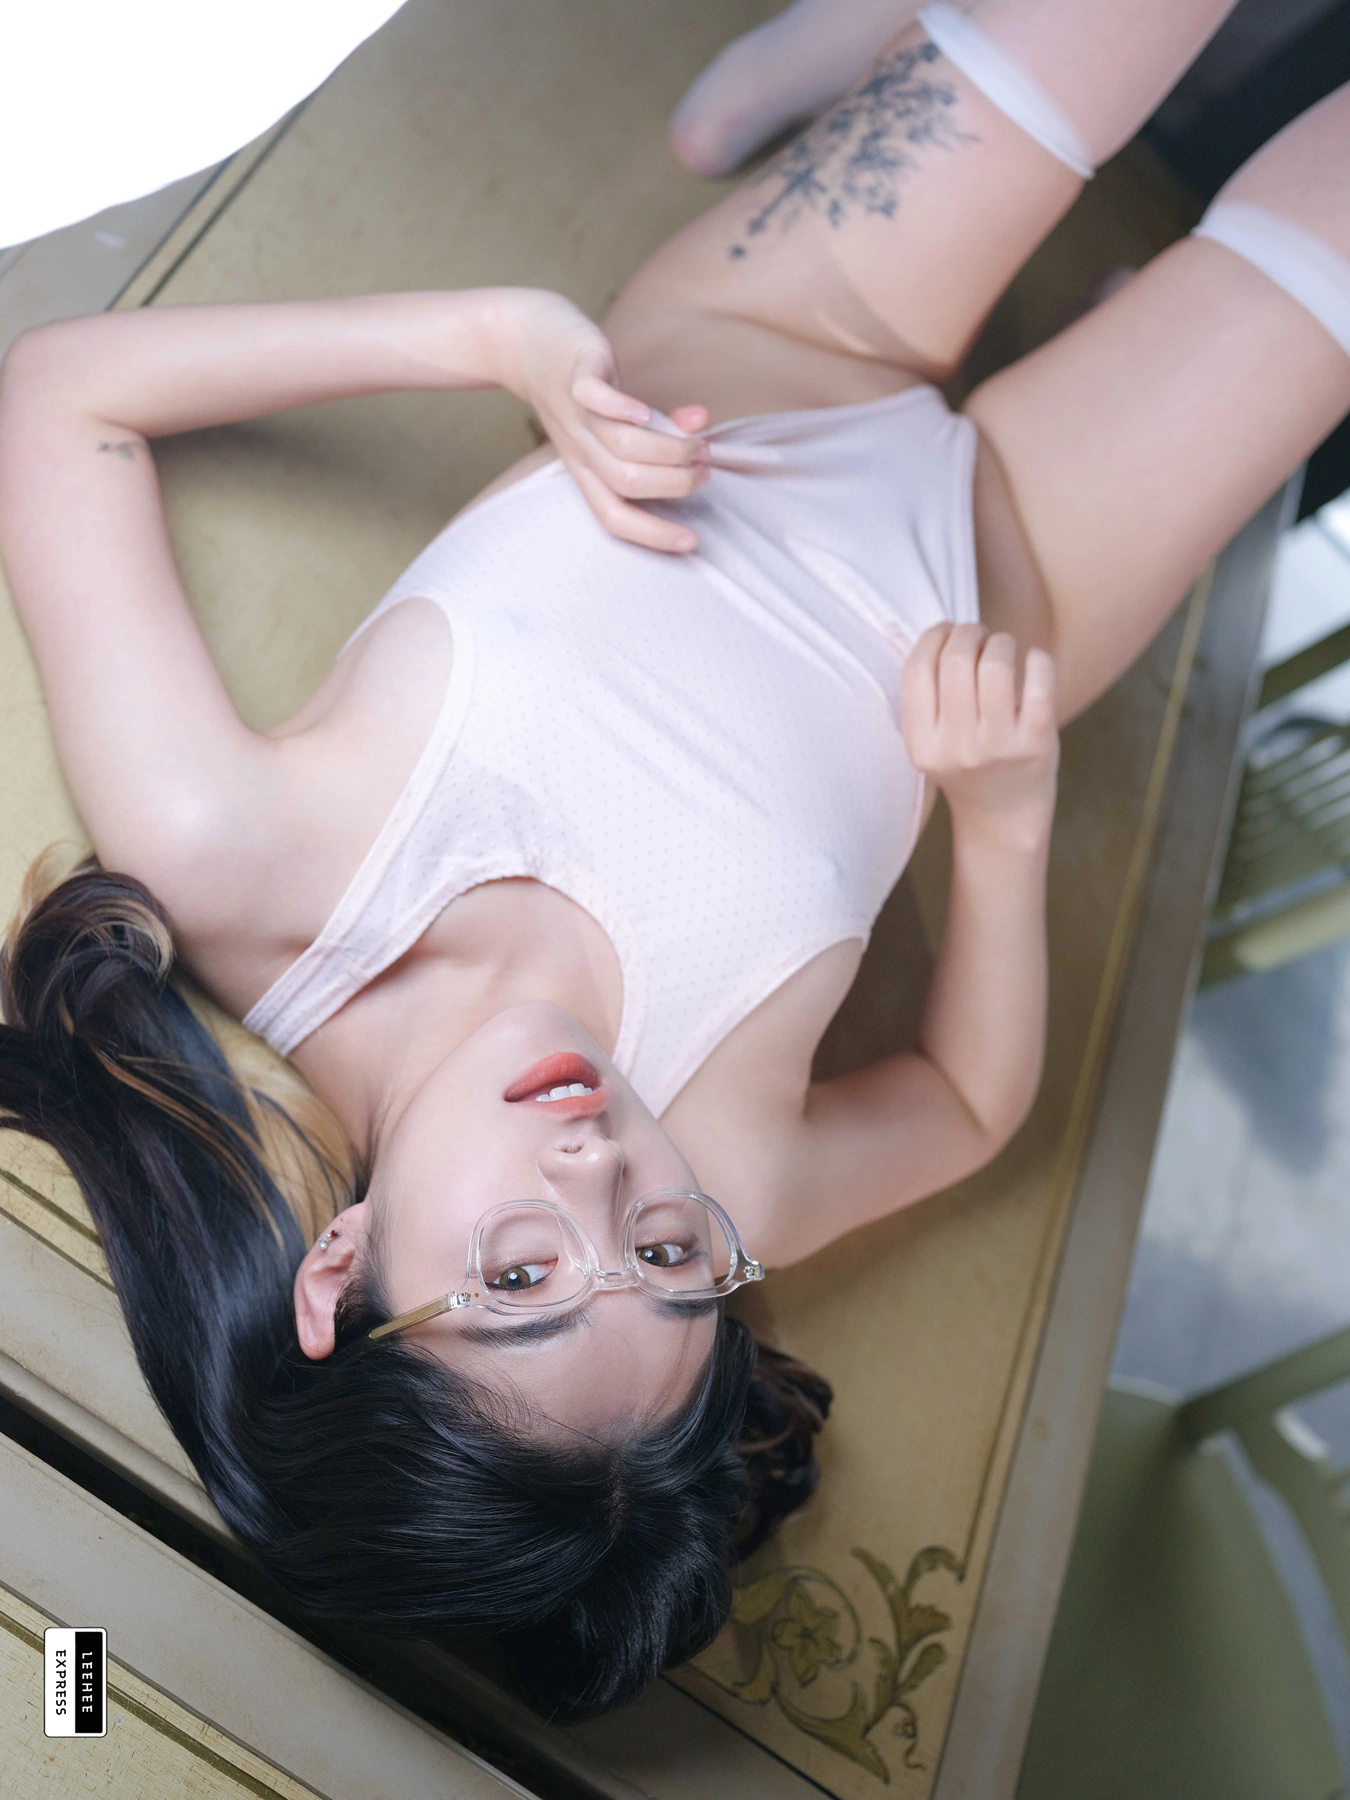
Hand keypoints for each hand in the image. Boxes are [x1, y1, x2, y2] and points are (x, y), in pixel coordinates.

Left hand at [497, 290, 708, 552]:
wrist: (523, 340)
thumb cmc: (577, 385)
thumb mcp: (613, 416)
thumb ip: (655, 426)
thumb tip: (698, 423)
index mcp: (587, 469)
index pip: (614, 517)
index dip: (651, 535)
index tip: (691, 541)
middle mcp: (580, 449)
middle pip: (627, 484)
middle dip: (676, 483)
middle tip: (704, 467)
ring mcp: (576, 413)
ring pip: (621, 448)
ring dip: (669, 449)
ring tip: (698, 443)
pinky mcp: (576, 376)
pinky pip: (595, 399)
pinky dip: (623, 408)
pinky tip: (649, 413)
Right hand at [901, 624, 1058, 847]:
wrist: (1003, 814)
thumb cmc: (967, 762)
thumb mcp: (932, 740)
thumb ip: (928, 694)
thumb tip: (941, 629)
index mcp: (923, 744)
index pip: (917, 670)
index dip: (932, 637)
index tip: (946, 631)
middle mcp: (957, 748)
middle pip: (955, 660)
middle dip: (968, 632)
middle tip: (978, 635)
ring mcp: (998, 747)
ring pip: (995, 665)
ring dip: (1000, 642)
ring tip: (1003, 647)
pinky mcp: (1036, 744)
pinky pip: (1040, 686)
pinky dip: (1038, 661)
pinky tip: (1034, 659)